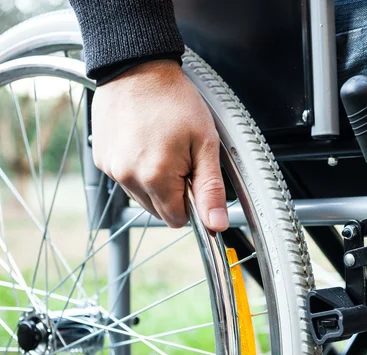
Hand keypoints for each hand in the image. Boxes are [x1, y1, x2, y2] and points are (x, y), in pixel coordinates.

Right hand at [91, 59, 227, 230]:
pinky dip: (138, 169)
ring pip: (141, 196)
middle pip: (158, 211)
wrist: (138, 68)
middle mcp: (128, 178)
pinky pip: (125, 180)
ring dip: (155, 182)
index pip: (177, 219)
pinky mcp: (102, 160)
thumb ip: (210, 189)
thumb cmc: (175, 101)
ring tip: (162, 147)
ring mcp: (112, 169)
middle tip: (180, 158)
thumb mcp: (205, 144)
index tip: (194, 179)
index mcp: (156, 177)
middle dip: (174, 192)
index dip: (191, 203)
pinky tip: (145, 143)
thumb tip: (217, 225)